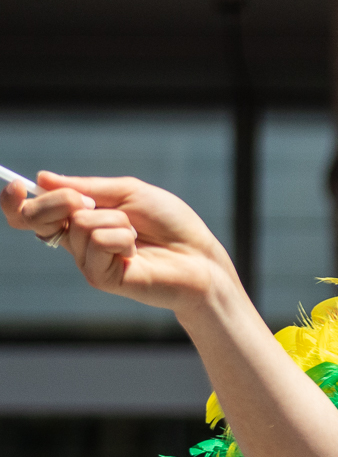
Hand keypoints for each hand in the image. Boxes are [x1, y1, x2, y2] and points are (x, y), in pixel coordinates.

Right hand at [1, 171, 241, 313]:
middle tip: (89, 203)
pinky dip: (120, 237)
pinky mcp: (102, 278)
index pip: (35, 214)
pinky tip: (137, 249)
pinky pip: (96, 242)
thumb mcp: (129, 193)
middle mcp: (80, 242)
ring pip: (77, 225)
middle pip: (37, 219)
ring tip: (138, 233)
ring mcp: (89, 262)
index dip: (17, 201)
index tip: (16, 185)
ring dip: (114, 219)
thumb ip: (87, 188)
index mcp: (82, 220)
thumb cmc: (172, 226)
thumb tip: (42, 178)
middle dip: (58, 202)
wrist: (200, 257)